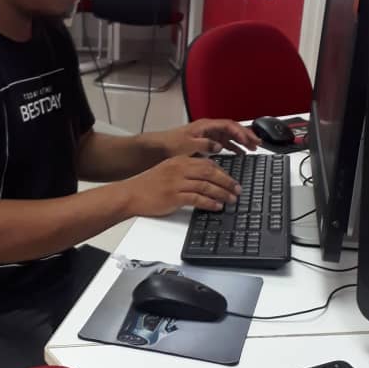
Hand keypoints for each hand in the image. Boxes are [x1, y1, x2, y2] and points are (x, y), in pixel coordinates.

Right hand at [125, 155, 240, 217]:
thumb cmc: (148, 185)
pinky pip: (197, 198)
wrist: (130, 194)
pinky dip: (209, 202)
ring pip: (206, 186)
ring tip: (231, 200)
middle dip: (227, 182)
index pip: (208, 163)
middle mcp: (180, 169)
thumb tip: (205, 179)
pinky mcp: (174, 197)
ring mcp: (177, 182)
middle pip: (211, 173)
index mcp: (180, 161)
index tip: (232, 180)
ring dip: (222, 193)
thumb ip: (186, 171)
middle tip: (237, 189)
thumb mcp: (168, 171)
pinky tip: (216, 206)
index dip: (223, 172)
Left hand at [156, 119, 260, 157]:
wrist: (158, 148)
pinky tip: (239, 153)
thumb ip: (204, 144)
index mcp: (205, 126)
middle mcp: (208, 129)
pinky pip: (224, 143)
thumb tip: (219, 146)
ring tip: (253, 148)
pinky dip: (233, 147)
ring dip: (242, 141)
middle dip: (246, 135)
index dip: (240, 132)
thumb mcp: (187, 145)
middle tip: (258, 143)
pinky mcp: (206, 143)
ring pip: (230, 136)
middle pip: (232, 129)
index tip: (249, 141)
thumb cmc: (171, 144)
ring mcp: (208, 135)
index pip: (228, 125)